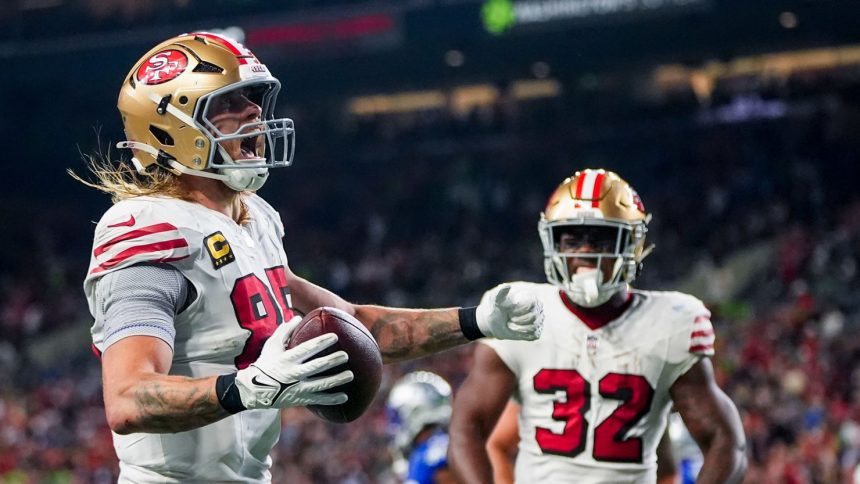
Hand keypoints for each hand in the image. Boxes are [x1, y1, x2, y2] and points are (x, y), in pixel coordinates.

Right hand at [234, 317, 353, 408]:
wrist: (253, 390)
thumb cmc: (265, 362)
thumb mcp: (271, 345)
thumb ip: (285, 331)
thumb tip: (298, 316)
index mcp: (286, 359)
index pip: (306, 349)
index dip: (321, 343)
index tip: (334, 336)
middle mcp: (292, 374)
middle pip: (316, 367)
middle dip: (332, 361)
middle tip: (346, 355)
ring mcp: (296, 389)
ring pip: (320, 385)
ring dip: (336, 380)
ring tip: (350, 375)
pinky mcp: (299, 399)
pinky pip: (318, 400)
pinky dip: (332, 399)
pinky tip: (345, 397)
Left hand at [476, 284, 543, 340]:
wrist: (494, 322)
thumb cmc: (497, 308)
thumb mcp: (496, 299)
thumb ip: (501, 292)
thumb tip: (507, 286)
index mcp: (531, 298)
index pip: (533, 304)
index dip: (520, 309)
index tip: (510, 311)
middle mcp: (538, 309)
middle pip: (534, 317)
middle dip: (518, 319)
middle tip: (509, 318)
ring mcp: (538, 321)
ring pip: (533, 327)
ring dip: (518, 328)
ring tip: (511, 324)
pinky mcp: (535, 332)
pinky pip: (533, 336)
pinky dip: (522, 334)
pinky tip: (515, 330)